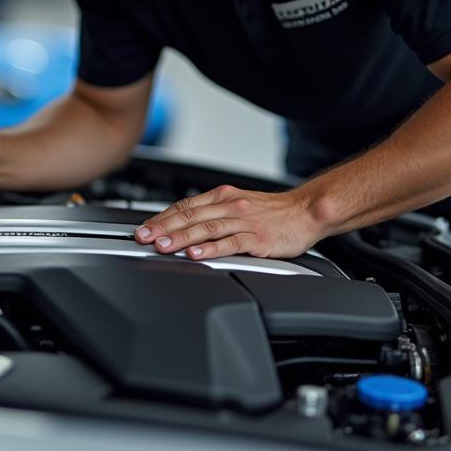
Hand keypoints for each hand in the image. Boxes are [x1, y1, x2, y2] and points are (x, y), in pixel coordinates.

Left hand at [133, 184, 321, 260]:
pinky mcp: (257, 238)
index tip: (143, 228)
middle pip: (190, 216)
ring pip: (206, 228)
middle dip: (163, 227)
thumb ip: (213, 213)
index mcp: (222, 197)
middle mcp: (230, 206)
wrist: (306, 211)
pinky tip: (196, 254)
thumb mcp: (238, 204)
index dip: (161, 217)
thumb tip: (183, 225)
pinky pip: (230, 242)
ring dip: (181, 237)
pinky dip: (211, 249)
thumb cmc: (273, 212)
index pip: (184, 205)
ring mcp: (243, 221)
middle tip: (143, 237)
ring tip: (163, 246)